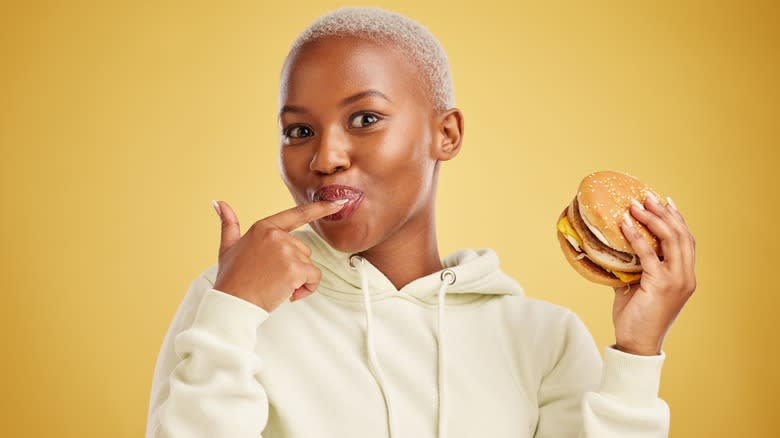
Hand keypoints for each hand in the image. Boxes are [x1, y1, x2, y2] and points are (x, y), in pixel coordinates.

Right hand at [211, 199, 346, 312]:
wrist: (232, 303)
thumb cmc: (231, 278)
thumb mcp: (227, 247)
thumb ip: (228, 224)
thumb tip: (219, 203)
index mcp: (263, 227)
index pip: (297, 215)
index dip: (320, 208)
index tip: (338, 203)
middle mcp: (276, 235)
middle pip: (303, 250)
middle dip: (293, 267)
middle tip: (272, 279)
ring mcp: (286, 251)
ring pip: (309, 265)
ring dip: (299, 279)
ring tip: (277, 287)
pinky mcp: (295, 268)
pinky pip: (314, 278)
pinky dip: (306, 289)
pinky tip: (289, 294)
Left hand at [611, 192, 696, 355]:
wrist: (636, 343)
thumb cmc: (636, 317)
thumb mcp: (636, 286)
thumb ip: (632, 267)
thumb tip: (614, 247)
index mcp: (685, 275)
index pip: (687, 240)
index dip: (677, 218)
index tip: (664, 201)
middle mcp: (686, 276)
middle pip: (681, 234)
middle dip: (664, 212)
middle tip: (647, 196)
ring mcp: (677, 280)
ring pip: (671, 239)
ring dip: (653, 218)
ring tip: (636, 204)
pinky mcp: (662, 284)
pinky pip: (648, 254)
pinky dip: (636, 236)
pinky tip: (625, 224)